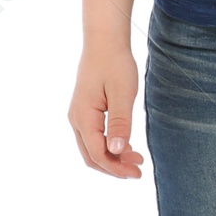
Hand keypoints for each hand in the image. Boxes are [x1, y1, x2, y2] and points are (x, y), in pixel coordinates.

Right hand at [68, 41, 143, 178]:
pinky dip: (109, 146)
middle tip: (138, 171)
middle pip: (91, 156)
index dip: (116, 168)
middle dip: (114, 167)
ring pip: (91, 148)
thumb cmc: (115, 64)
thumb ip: (119, 123)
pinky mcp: (85, 112)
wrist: (104, 42)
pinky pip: (93, 138)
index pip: (97, 153)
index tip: (138, 172)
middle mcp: (76, 119)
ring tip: (137, 159)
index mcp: (83, 116)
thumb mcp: (122, 94)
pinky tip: (126, 146)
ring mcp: (78, 116)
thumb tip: (116, 150)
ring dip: (112, 158)